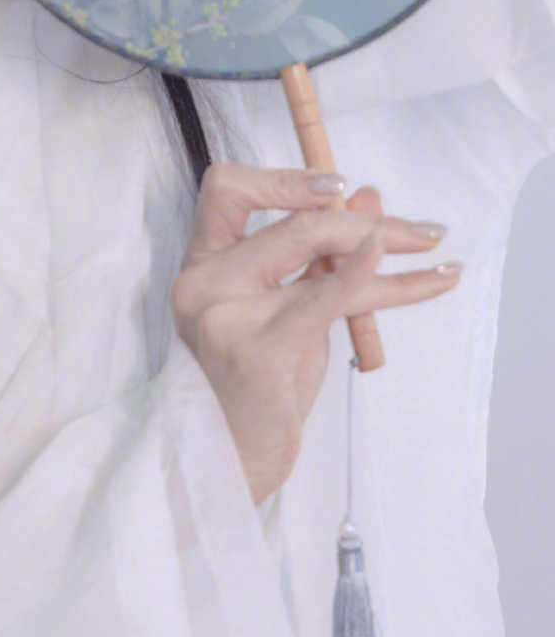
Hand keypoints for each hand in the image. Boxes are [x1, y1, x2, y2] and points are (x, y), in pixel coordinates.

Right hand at [169, 163, 461, 505]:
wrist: (226, 458)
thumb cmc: (253, 385)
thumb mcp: (282, 310)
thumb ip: (316, 256)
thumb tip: (369, 200)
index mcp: (201, 263)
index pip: (226, 188)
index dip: (284, 178)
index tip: (338, 184)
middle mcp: (204, 281)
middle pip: (293, 221)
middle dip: (365, 220)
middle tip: (421, 231)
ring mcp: (225, 314)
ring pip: (317, 251)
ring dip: (388, 244)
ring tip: (435, 250)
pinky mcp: (257, 350)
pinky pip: (321, 298)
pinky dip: (362, 273)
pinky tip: (397, 264)